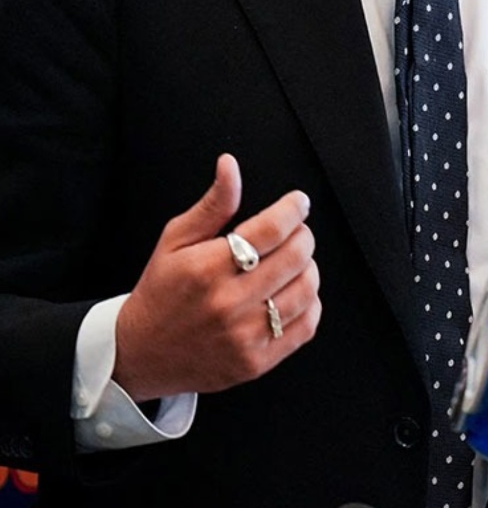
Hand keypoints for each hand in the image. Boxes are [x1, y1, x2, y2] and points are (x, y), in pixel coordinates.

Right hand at [113, 153, 320, 400]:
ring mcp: (244, 336)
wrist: (137, 355)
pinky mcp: (255, 362)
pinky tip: (291, 293)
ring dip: (308, 268)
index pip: (272, 229)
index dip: (293, 209)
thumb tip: (230, 165)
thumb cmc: (160, 292)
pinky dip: (310, 304)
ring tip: (293, 262)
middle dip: (303, 235)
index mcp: (207, 269)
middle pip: (296, 257)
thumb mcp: (175, 241)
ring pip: (306, 290)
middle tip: (295, 231)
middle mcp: (228, 303)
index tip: (298, 202)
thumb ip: (212, 204)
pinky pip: (306, 326)